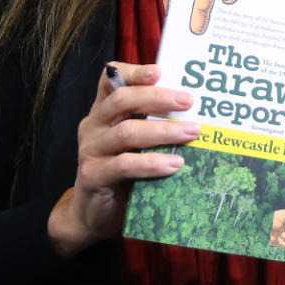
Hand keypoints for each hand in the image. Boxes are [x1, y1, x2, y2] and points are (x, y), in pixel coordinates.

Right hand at [46, 63, 199, 256]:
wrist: (93, 214)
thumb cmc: (122, 173)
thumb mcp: (135, 144)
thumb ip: (151, 123)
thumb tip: (194, 111)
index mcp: (103, 111)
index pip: (111, 79)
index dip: (134, 72)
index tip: (160, 71)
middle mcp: (93, 125)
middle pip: (122, 100)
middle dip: (158, 98)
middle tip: (188, 101)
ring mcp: (90, 150)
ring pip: (127, 132)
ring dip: (163, 131)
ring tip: (192, 133)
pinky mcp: (93, 176)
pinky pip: (124, 165)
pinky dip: (152, 163)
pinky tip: (175, 164)